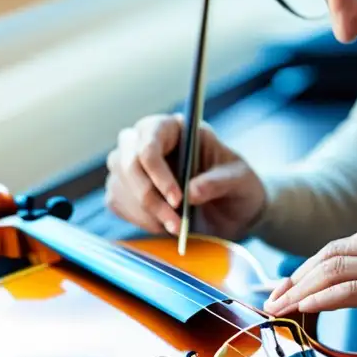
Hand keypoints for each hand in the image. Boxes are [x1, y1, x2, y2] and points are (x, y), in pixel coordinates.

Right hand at [104, 113, 265, 239]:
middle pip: (127, 160)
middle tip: (176, 223)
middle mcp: (148, 141)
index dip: (157, 168)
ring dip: (144, 212)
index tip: (178, 199)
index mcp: (176, 128)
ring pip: (119, 183)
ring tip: (175, 228)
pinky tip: (162, 226)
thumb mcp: (240, 180)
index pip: (149, 137)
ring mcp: (134, 165)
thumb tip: (192, 192)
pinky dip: (137, 218)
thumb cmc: (239, 186)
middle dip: (148, 196)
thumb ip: (219, 182)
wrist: (234, 211)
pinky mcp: (128, 190)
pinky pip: (117, 202)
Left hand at [262, 219, 356, 332]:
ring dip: (298, 292)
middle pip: (324, 257)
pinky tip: (305, 309)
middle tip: (271, 301)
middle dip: (293, 281)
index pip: (333, 249)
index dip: (303, 271)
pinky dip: (322, 298)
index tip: (285, 289)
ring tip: (279, 310)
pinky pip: (350, 289)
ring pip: (330, 271)